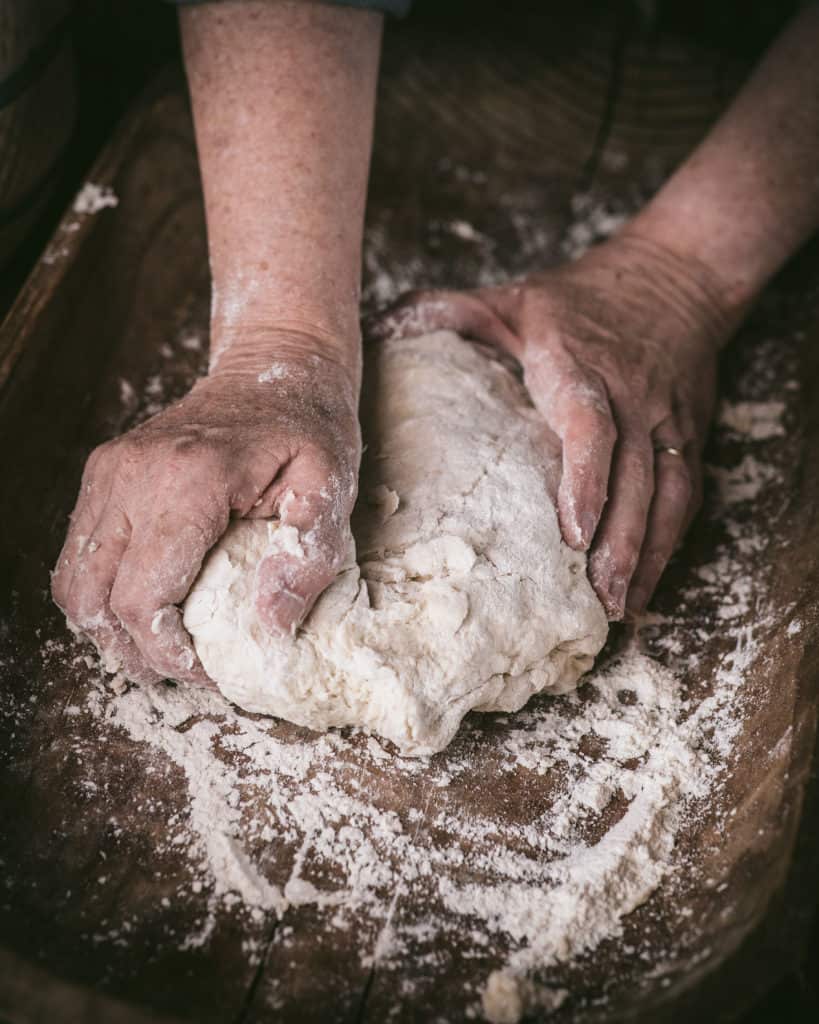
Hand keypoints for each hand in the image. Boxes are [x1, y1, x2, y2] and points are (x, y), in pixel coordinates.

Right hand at [52, 332, 360, 684]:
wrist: (277, 367)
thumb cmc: (308, 428)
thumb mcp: (333, 486)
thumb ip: (309, 557)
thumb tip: (269, 625)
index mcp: (190, 480)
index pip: (142, 596)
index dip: (165, 651)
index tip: (207, 670)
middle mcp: (133, 473)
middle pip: (94, 597)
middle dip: (133, 651)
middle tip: (182, 669)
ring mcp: (110, 469)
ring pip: (73, 579)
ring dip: (107, 627)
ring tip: (159, 646)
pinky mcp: (105, 471)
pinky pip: (81, 550)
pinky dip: (102, 591)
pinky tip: (147, 605)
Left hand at [367, 234, 730, 618]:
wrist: (673, 278)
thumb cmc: (575, 299)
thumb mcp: (506, 298)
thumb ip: (443, 314)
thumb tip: (370, 333)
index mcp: (579, 364)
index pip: (590, 425)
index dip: (586, 478)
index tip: (574, 531)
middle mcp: (631, 397)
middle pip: (633, 474)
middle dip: (618, 539)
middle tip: (595, 597)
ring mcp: (665, 420)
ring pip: (665, 493)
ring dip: (645, 552)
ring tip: (619, 607)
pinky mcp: (687, 437)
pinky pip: (683, 496)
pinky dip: (668, 543)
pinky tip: (644, 584)